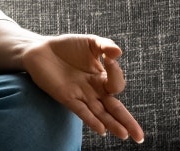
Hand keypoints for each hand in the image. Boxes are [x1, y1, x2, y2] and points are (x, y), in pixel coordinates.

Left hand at [21, 34, 144, 142]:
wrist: (40, 50)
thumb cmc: (66, 46)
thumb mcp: (90, 42)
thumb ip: (105, 45)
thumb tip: (118, 52)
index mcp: (101, 77)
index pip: (116, 83)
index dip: (116, 72)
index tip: (110, 58)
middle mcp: (93, 90)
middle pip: (114, 108)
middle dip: (127, 122)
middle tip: (139, 137)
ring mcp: (80, 95)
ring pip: (100, 114)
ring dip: (112, 124)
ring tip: (124, 135)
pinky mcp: (66, 97)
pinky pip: (81, 111)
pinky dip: (91, 120)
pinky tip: (101, 129)